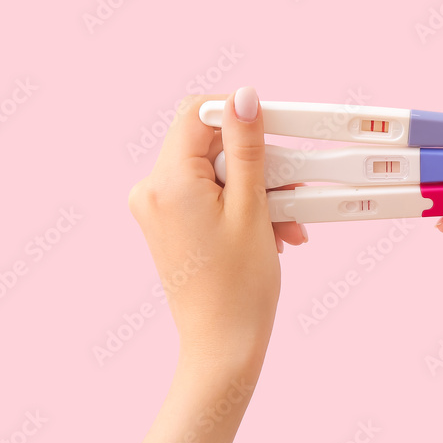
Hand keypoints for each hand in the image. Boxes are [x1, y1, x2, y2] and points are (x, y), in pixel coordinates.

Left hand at [125, 87, 308, 442]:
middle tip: (291, 188)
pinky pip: (208, 194)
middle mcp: (152, 190)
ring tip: (286, 223)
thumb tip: (243, 97)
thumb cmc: (239, 286)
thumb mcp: (252, 206)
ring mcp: (157, 208)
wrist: (222, 345)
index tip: (274, 129)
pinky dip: (241, 204)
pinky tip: (271, 232)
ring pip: (214, 171)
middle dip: (256, 161)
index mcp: (167, 181)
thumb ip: (246, 146)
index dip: (238, 113)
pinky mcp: (169, 223)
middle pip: (208, 143)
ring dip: (255, 187)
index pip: (197, 113)